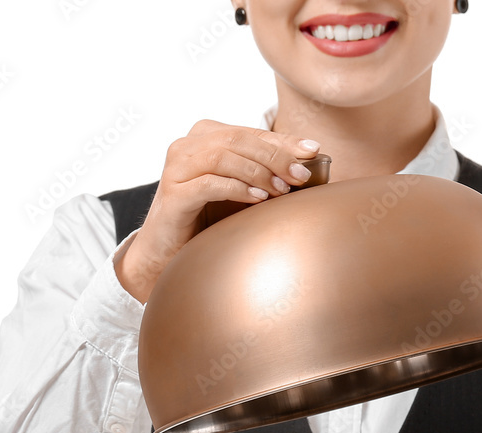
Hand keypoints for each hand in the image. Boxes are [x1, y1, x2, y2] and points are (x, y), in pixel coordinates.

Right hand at [115, 119, 320, 300]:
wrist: (168, 250)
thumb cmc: (208, 217)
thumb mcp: (240, 190)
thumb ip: (264, 173)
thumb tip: (309, 164)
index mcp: (205, 136)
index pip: (250, 132)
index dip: (282, 141)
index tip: (313, 151)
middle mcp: (187, 145)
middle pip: (238, 140)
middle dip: (274, 156)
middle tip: (300, 175)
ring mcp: (176, 167)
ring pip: (222, 157)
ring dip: (257, 172)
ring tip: (281, 189)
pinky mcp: (173, 194)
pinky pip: (208, 184)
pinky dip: (237, 188)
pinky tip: (258, 199)